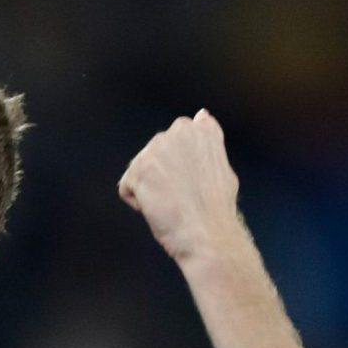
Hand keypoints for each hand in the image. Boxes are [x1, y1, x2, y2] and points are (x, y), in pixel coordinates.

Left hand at [118, 109, 243, 261]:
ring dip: (150, 190)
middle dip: (161, 176)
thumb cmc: (216, 208)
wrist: (208, 233)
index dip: (180, 168)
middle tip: (183, 195)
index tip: (193, 184)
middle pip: (153, 155)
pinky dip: (138, 203)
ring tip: (172, 202)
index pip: (175, 139)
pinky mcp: (139, 168)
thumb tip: (202, 115)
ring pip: (139, 171)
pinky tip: (159, 208)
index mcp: (201, 128)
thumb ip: (206, 139)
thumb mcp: (220, 164)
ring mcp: (158, 148)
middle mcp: (179, 130)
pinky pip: (127, 188)